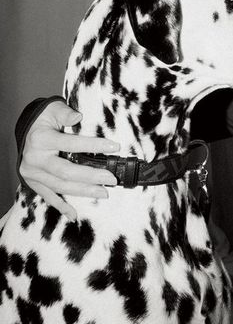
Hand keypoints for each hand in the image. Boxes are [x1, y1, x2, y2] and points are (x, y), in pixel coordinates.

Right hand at [19, 100, 119, 219]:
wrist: (25, 130)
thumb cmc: (44, 119)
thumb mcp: (53, 109)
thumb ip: (65, 113)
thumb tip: (77, 117)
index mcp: (41, 139)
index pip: (71, 144)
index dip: (94, 146)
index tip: (114, 147)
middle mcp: (35, 159)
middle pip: (66, 171)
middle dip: (91, 177)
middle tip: (112, 178)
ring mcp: (33, 173)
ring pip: (59, 186)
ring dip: (83, 191)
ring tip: (104, 192)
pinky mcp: (33, 182)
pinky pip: (48, 197)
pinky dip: (61, 206)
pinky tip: (74, 214)